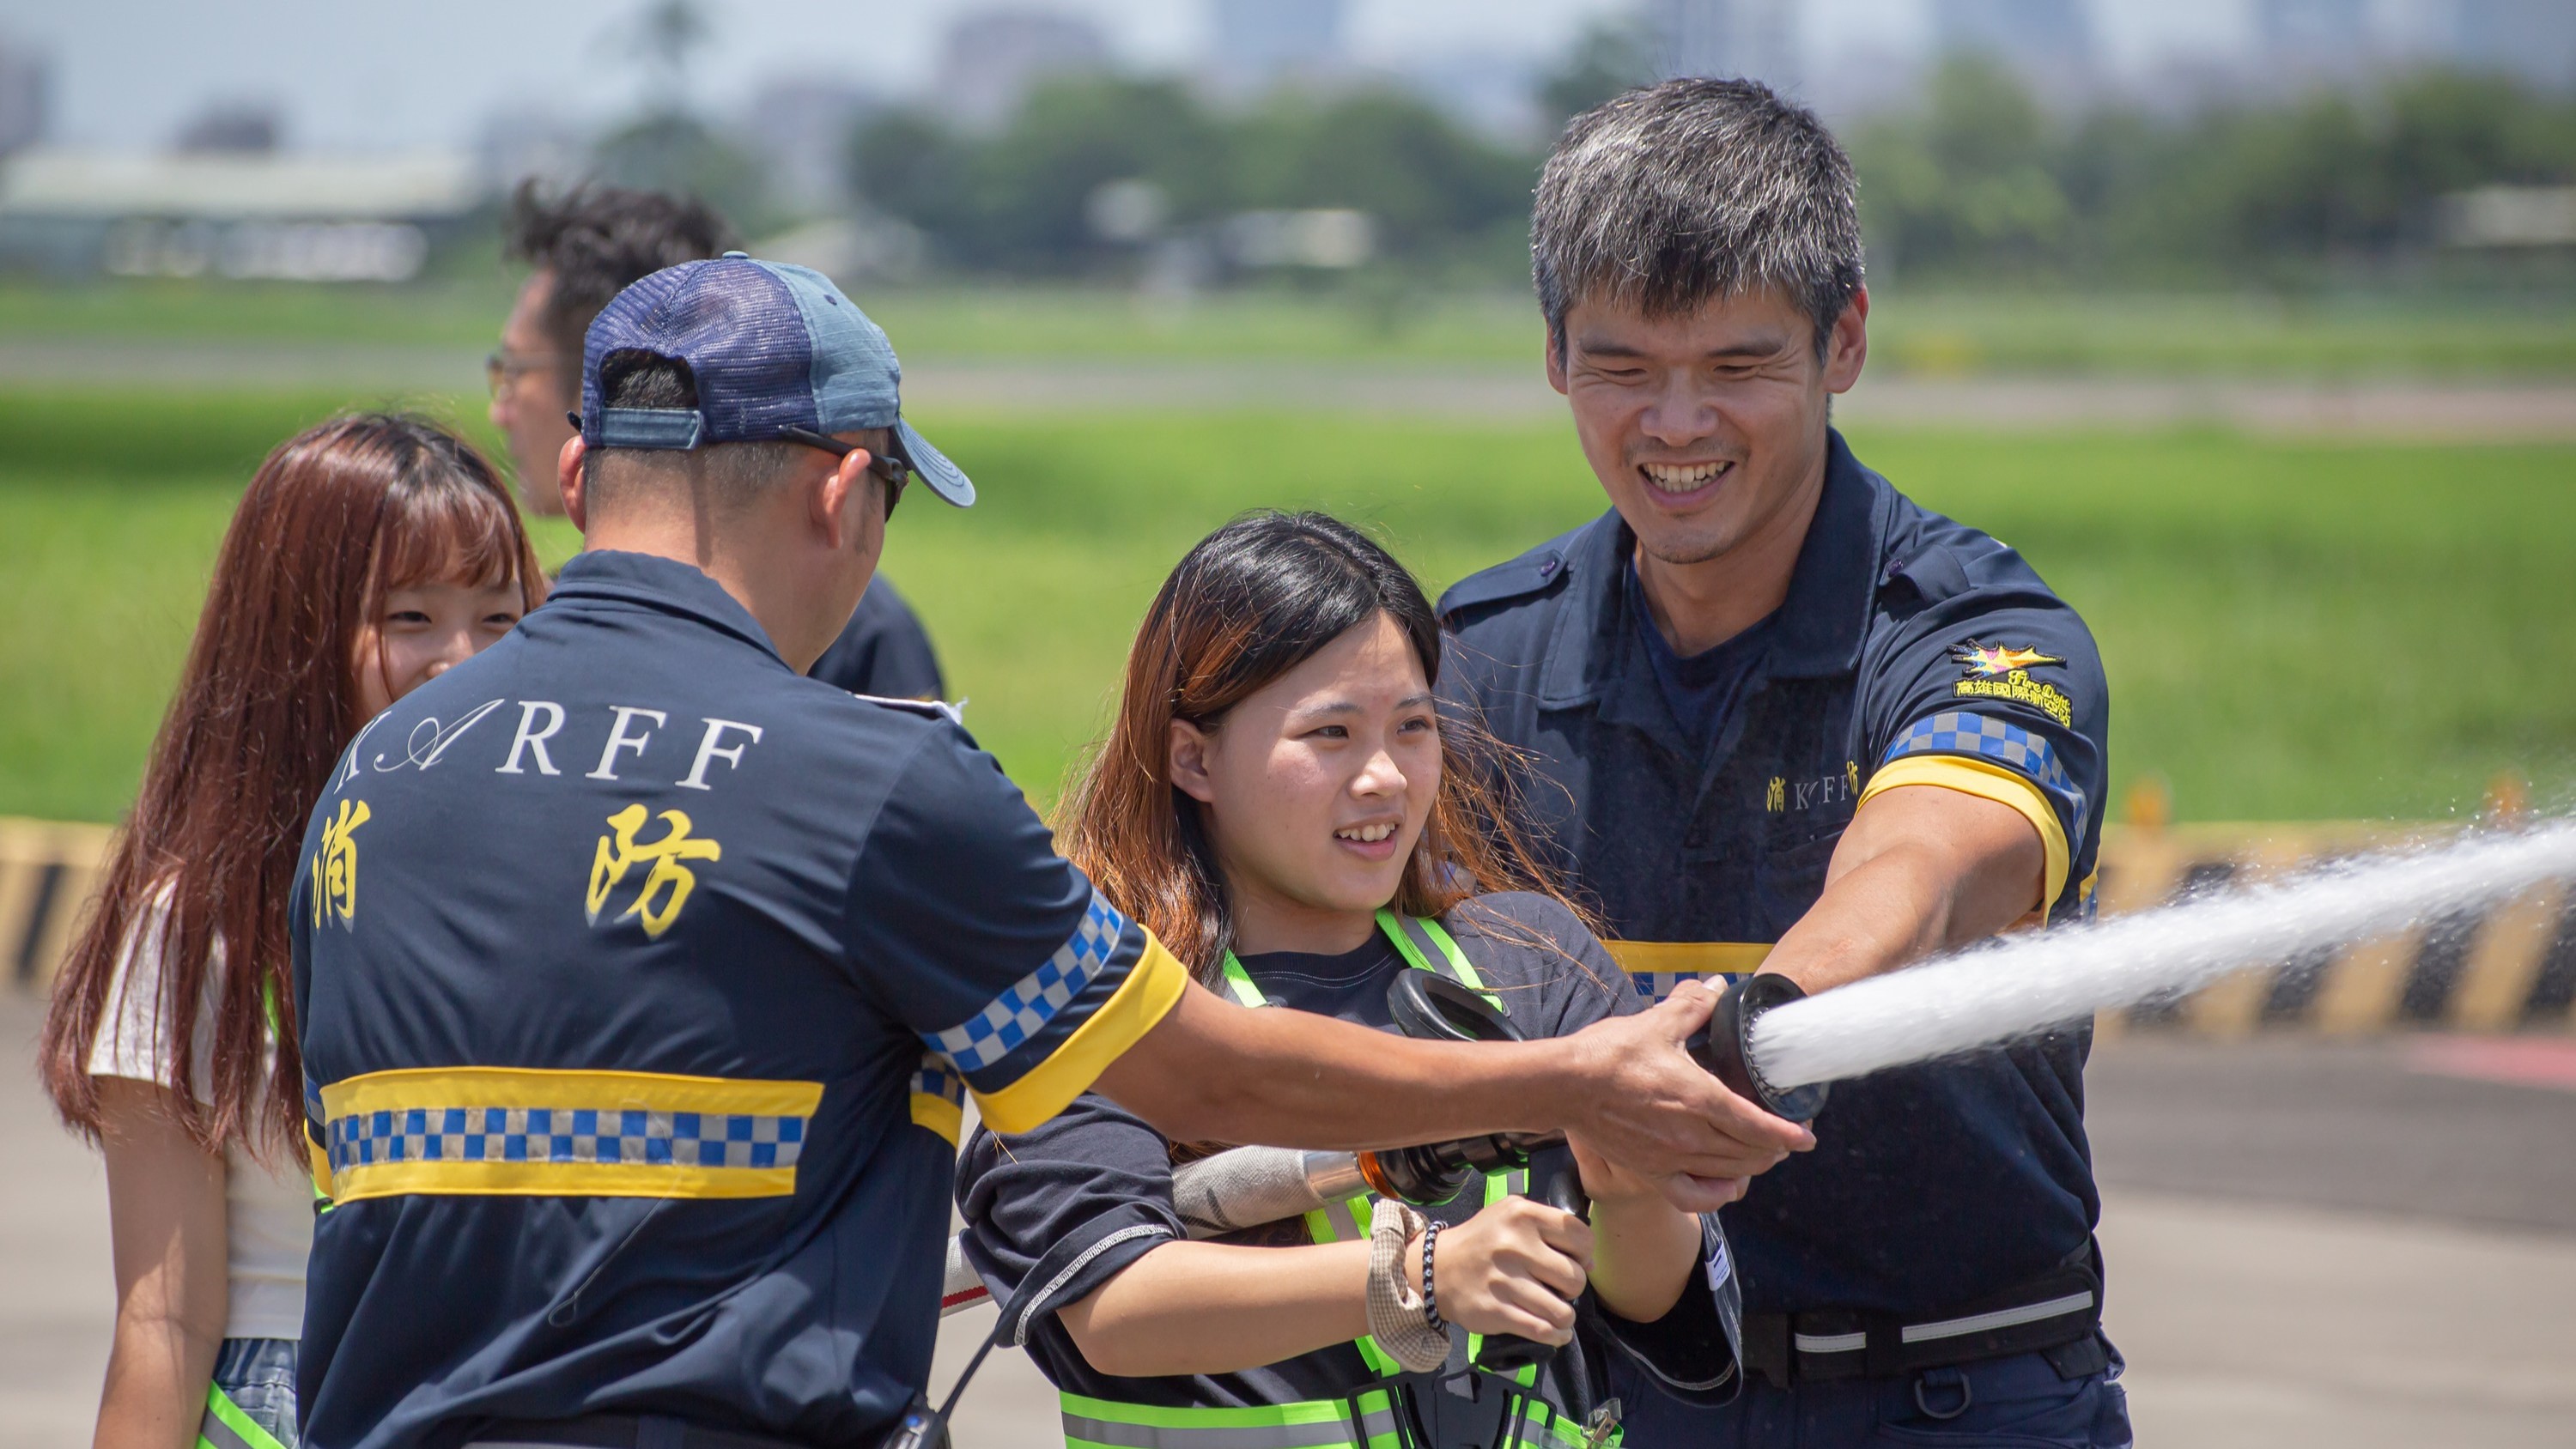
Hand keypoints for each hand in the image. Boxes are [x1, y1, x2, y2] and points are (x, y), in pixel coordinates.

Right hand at [1410, 1196, 1591, 1344]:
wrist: (1436, 1269)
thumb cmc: (1483, 1241)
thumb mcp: (1511, 1215)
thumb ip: (1549, 1227)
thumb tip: (1589, 1262)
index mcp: (1522, 1215)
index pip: (1580, 1236)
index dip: (1585, 1253)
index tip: (1574, 1261)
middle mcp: (1513, 1245)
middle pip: (1575, 1278)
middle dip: (1573, 1288)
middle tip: (1558, 1288)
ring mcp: (1504, 1281)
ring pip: (1562, 1311)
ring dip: (1565, 1316)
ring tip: (1556, 1312)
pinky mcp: (1496, 1311)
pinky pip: (1542, 1330)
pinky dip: (1556, 1335)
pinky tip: (1555, 1332)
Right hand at [1554, 981, 1813, 1212]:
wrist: (1564, 1085)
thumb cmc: (1608, 1053)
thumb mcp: (1656, 1023)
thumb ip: (1692, 1007)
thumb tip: (1716, 988)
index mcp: (1699, 1098)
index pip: (1758, 1126)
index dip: (1789, 1134)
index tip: (1807, 1136)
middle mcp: (1690, 1135)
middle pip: (1750, 1153)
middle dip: (1776, 1148)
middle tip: (1786, 1137)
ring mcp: (1670, 1158)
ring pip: (1728, 1174)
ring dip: (1753, 1166)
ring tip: (1763, 1154)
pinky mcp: (1649, 1171)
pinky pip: (1692, 1195)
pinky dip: (1716, 1194)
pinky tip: (1727, 1185)